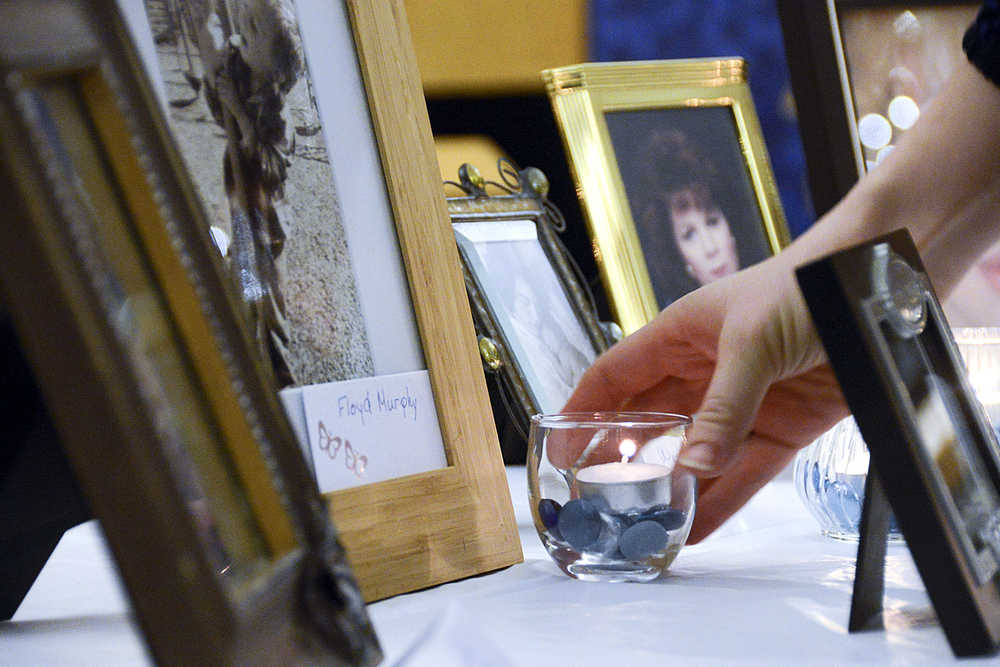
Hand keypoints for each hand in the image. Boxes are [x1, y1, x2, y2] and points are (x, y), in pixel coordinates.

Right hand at [558, 254, 848, 542]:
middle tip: (595, 498)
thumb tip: (692, 468)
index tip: (560, 449)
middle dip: (620, 458)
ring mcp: (742, 404)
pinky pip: (745, 471)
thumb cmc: (804, 287)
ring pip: (694, 455)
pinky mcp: (783, 429)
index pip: (615, 377)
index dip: (583, 411)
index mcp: (678, 338)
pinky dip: (723, 499)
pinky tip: (699, 527)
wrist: (875, 288)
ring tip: (643, 525)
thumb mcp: (751, 342)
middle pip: (648, 422)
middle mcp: (703, 373)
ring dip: (671, 488)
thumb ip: (723, 407)